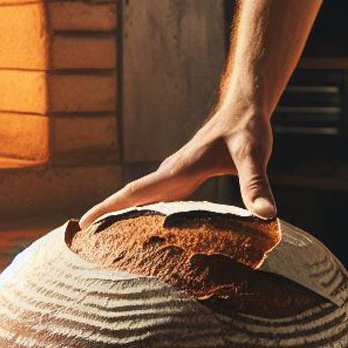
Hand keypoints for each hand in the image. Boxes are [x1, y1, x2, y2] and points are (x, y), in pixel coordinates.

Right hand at [79, 102, 275, 226]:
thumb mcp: (253, 155)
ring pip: (142, 198)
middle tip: (81, 241)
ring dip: (123, 215)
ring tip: (105, 240)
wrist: (245, 107)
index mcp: (177, 169)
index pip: (135, 192)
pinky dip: (145, 212)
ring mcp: (176, 174)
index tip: (82, 224)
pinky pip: (158, 198)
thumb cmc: (248, 128)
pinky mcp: (186, 176)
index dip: (107, 208)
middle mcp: (171, 172)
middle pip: (130, 198)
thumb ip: (257, 184)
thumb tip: (266, 216)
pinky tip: (147, 229)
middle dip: (105, 217)